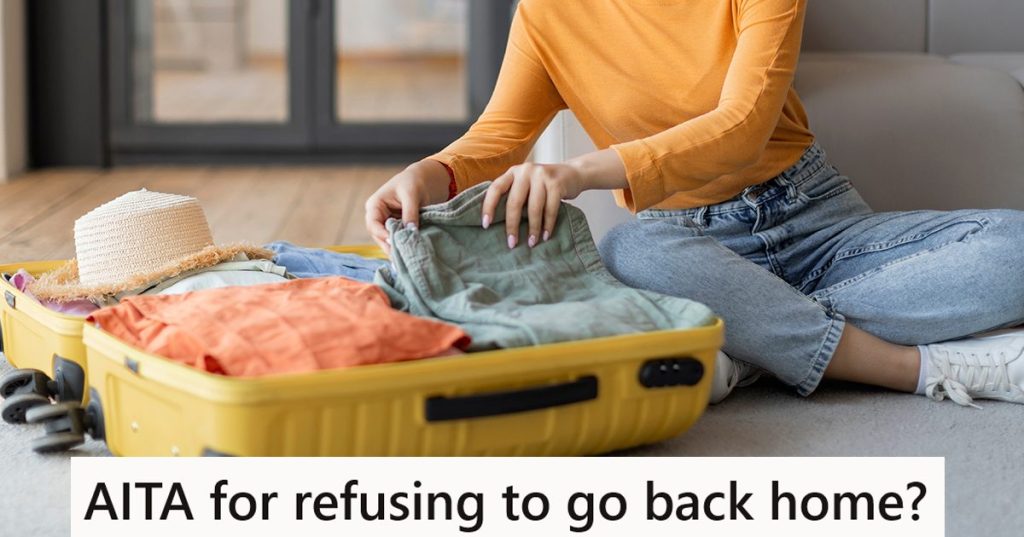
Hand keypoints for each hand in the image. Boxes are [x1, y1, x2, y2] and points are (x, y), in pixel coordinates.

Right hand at [364, 159, 450, 252]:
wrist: (424, 179)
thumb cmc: (413, 181)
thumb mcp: (411, 195)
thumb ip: (410, 213)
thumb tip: (411, 231)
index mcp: (375, 205)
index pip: (373, 224)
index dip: (382, 234)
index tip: (394, 241)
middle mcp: (378, 217)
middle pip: (379, 236)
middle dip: (390, 245)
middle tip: (402, 256)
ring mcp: (388, 224)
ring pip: (388, 241)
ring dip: (397, 248)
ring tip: (408, 258)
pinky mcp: (398, 229)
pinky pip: (398, 239)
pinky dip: (404, 245)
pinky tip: (411, 253)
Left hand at [481, 148, 628, 247]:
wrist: (572, 173)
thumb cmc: (544, 185)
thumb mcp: (526, 184)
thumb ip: (513, 195)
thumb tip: (496, 223)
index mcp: (513, 172)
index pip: (495, 189)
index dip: (488, 207)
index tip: (486, 225)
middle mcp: (525, 171)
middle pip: (514, 202)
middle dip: (512, 225)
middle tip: (512, 243)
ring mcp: (542, 175)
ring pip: (534, 208)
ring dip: (533, 228)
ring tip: (531, 242)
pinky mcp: (556, 183)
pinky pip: (550, 209)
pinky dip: (548, 225)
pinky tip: (546, 235)